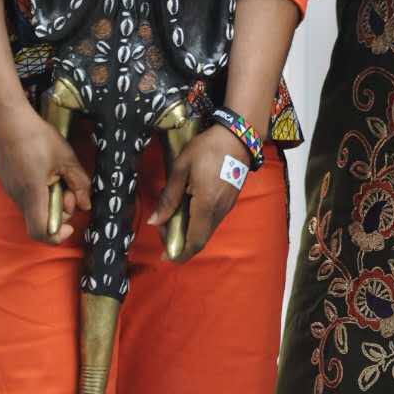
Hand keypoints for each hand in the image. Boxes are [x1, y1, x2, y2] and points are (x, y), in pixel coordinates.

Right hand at [0, 99, 91, 244]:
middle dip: (61, 210)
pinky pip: (27, 197)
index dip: (57, 236)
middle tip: (70, 187)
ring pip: (35, 207)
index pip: (40, 232)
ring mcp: (11, 190)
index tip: (70, 225)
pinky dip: (41, 192)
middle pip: (41, 220)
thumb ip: (79, 183)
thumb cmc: (37, 136)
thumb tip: (86, 205)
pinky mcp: (8, 182)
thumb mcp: (66, 157)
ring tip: (58, 174)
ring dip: (51, 198)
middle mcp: (18, 197)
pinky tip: (46, 171)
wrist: (6, 120)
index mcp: (33, 194)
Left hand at [148, 125, 248, 263]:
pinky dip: (198, 222)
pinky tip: (188, 206)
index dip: (180, 253)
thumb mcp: (182, 168)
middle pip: (200, 239)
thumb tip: (156, 221)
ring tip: (173, 215)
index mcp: (206, 205)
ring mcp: (227, 207)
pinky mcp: (230, 201)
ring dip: (190, 231)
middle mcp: (219, 212)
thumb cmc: (207, 148)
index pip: (194, 241)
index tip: (165, 256)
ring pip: (207, 230)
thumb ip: (169, 197)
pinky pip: (212, 220)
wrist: (237, 137)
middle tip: (164, 229)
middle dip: (181, 242)